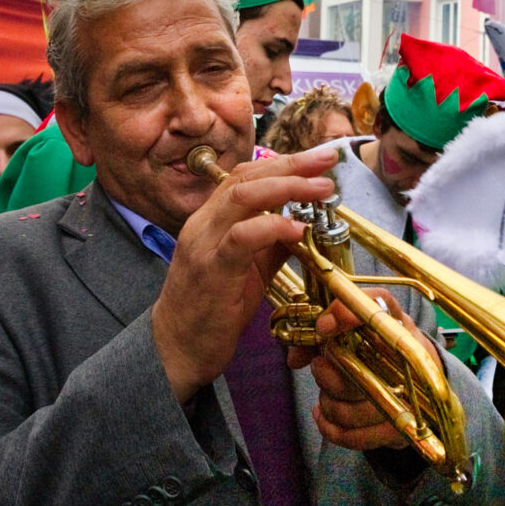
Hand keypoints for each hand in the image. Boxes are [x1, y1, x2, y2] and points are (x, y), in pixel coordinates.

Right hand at [151, 147, 337, 402]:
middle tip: (328, 160)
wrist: (176, 348)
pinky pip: (241, 238)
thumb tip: (304, 221)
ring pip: (242, 197)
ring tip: (322, 188)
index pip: (246, 175)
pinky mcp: (211, 271)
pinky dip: (272, 227)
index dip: (285, 161)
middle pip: (247, 177)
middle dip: (292, 164)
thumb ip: (272, 242)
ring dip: (287, 187)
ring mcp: (204, 244)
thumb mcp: (248, 268)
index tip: (320, 157)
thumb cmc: (212, 307)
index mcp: (212, 218)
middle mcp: (204, 223)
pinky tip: (298, 228)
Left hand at [288, 290, 441, 451]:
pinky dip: (332, 429)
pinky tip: (323, 416)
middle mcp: (409, 354)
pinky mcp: (400, 428)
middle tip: (318, 366)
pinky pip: (355, 436)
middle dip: (329, 374)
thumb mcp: (352, 336)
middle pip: (361, 369)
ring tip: (325, 395)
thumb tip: (295, 358)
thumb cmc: (377, 352)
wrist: (420, 382)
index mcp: (395, 321)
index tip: (322, 327)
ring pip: (354, 409)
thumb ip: (319, 339)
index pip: (378, 305)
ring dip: (329, 404)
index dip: (346, 315)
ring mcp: (408, 396)